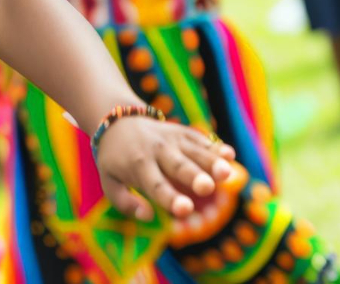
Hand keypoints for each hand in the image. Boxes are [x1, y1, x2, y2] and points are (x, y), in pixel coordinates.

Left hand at [94, 117, 236, 219]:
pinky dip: (214, 146)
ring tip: (227, 173)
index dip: (171, 198)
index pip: (156, 185)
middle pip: (178, 166)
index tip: (185, 210)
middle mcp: (157, 151)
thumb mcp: (110, 181)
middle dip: (194, 177)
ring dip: (211, 162)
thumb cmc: (116, 160)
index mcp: (138, 166)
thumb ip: (125, 203)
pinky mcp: (183, 132)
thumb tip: (148, 216)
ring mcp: (172, 139)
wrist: (118, 122)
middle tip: (207, 188)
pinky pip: (200, 139)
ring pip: (194, 151)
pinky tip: (230, 155)